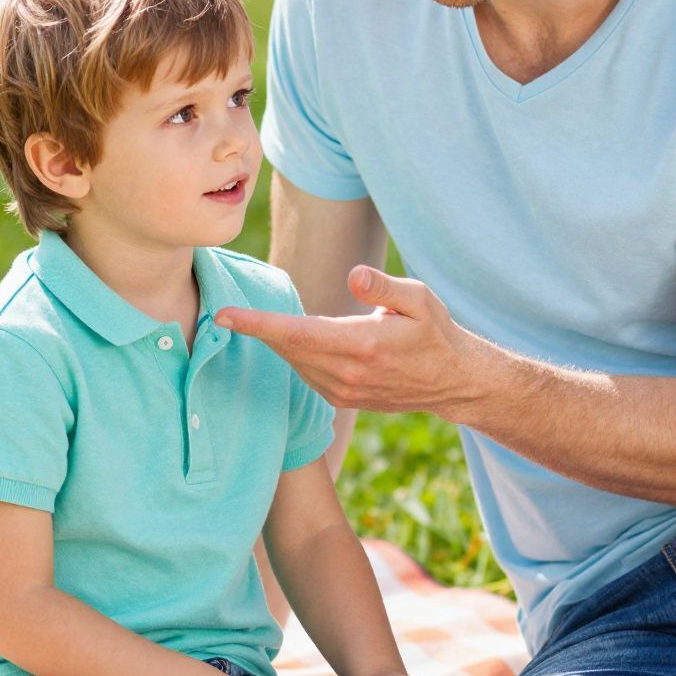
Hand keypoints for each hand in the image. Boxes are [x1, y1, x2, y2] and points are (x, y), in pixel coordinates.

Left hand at [214, 267, 479, 416]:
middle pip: (286, 348)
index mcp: (360, 345)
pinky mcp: (343, 399)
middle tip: (226, 312)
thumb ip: (384, 287)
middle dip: (256, 330)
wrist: (452, 382)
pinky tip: (291, 341)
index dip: (256, 324)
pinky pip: (306, 375)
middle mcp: (347, 373)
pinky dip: (293, 356)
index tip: (223, 315)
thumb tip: (354, 275)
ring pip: (294, 363)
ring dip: (275, 343)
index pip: (296, 333)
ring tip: (256, 323)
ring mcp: (343, 391)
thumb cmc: (436, 333)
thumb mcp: (420, 299)